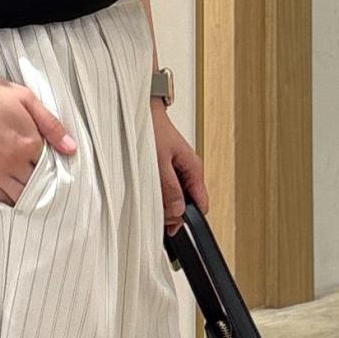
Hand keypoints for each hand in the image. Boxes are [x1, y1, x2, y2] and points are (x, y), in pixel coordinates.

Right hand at [0, 68, 76, 206]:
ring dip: (27, 197)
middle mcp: (12, 162)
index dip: (52, 167)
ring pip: (18, 197)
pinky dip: (7, 200)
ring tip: (31, 195)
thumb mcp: (26, 99)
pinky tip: (12, 198)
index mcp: (29, 144)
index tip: (52, 167)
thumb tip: (71, 148)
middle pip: (36, 185)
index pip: (50, 166)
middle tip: (45, 186)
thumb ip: (51, 125)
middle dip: (43, 186)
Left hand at [151, 97, 206, 235]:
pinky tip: (144, 190)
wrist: (138, 110)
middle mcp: (187, 170)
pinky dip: (155, 193)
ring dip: (161, 202)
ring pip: (174, 197)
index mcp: (193, 168)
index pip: (200, 205)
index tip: (170, 228)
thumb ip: (169, 188)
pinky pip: (164, 188)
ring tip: (145, 199)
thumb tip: (177, 212)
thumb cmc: (150, 128)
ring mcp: (176, 169)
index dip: (186, 219)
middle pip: (186, 204)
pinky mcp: (164, 168)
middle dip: (171, 213)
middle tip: (152, 213)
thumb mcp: (158, 162)